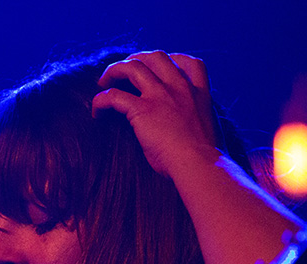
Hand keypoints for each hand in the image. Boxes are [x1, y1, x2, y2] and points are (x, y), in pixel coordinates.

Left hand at [92, 51, 217, 178]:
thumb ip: (197, 122)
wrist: (199, 164)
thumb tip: (191, 132)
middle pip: (156, 57)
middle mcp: (180, 88)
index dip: (171, 60)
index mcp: (199, 93)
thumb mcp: (209, 133)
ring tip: (103, 82)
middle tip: (124, 72)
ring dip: (114, 71)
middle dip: (137, 59)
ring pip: (132, 67)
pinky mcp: (143, 109)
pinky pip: (114, 96)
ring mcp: (161, 95)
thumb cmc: (204, 159)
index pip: (189, 63)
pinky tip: (97, 112)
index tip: (158, 69)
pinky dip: (101, 100)